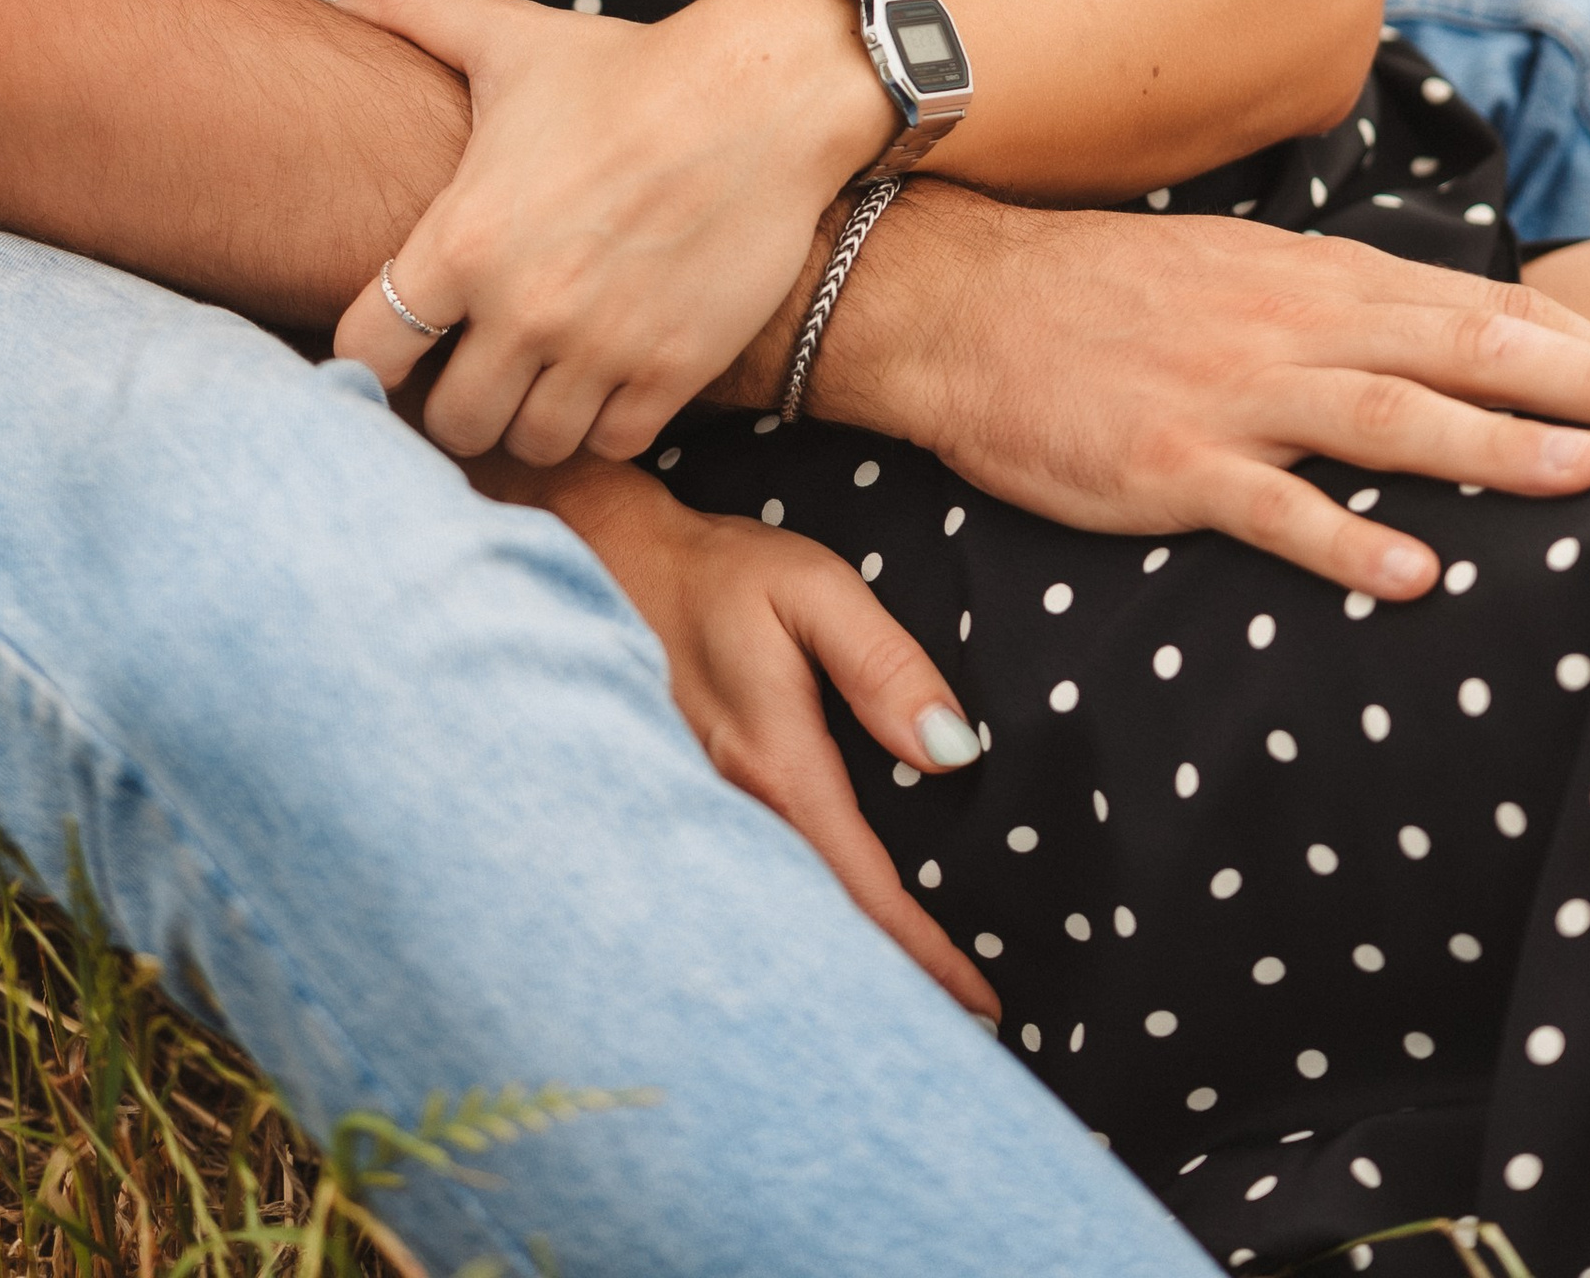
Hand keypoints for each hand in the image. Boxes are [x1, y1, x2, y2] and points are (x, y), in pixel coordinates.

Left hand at [332, 0, 891, 462]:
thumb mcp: (509, 35)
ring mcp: (602, 346)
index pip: (367, 353)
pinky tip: (604, 375)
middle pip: (452, 422)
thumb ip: (410, 11)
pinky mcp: (674, 370)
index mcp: (464, 237)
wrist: (761, 96)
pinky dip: (604, 422)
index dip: (370, 359)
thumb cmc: (626, 67)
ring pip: (532, 444)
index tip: (398, 343)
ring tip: (538, 375)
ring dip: (530, 417)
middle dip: (457, 400)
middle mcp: (524, 306)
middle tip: (475, 367)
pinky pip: (613, 444)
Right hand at [490, 457, 996, 1017]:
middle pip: (818, 926)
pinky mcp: (693, 797)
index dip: (924, 955)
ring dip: (840, 956)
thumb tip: (952, 751)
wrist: (607, 558)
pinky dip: (800, 920)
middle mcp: (732, 809)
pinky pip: (756, 881)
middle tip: (955, 1031)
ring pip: (783, 911)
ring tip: (905, 1002)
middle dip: (885, 983)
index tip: (983, 1009)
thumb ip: (885, 664)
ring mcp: (703, 810)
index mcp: (774, 767)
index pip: (861, 889)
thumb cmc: (722, 571)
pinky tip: (824, 931)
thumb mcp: (814, 589)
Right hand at [780, 181, 1589, 603]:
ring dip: (1491, 445)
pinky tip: (1415, 573)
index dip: (1584, 340)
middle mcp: (1286, 326)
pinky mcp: (1166, 466)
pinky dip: (1345, 538)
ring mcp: (1228, 394)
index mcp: (1308, 281)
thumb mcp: (1231, 274)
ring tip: (1585, 474)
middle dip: (1589, 381)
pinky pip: (1270, 508)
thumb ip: (1333, 306)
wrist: (955, 301)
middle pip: (1461, 350)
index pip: (1474, 306)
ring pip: (1385, 417)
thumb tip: (1437, 335)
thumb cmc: (1098, 296)